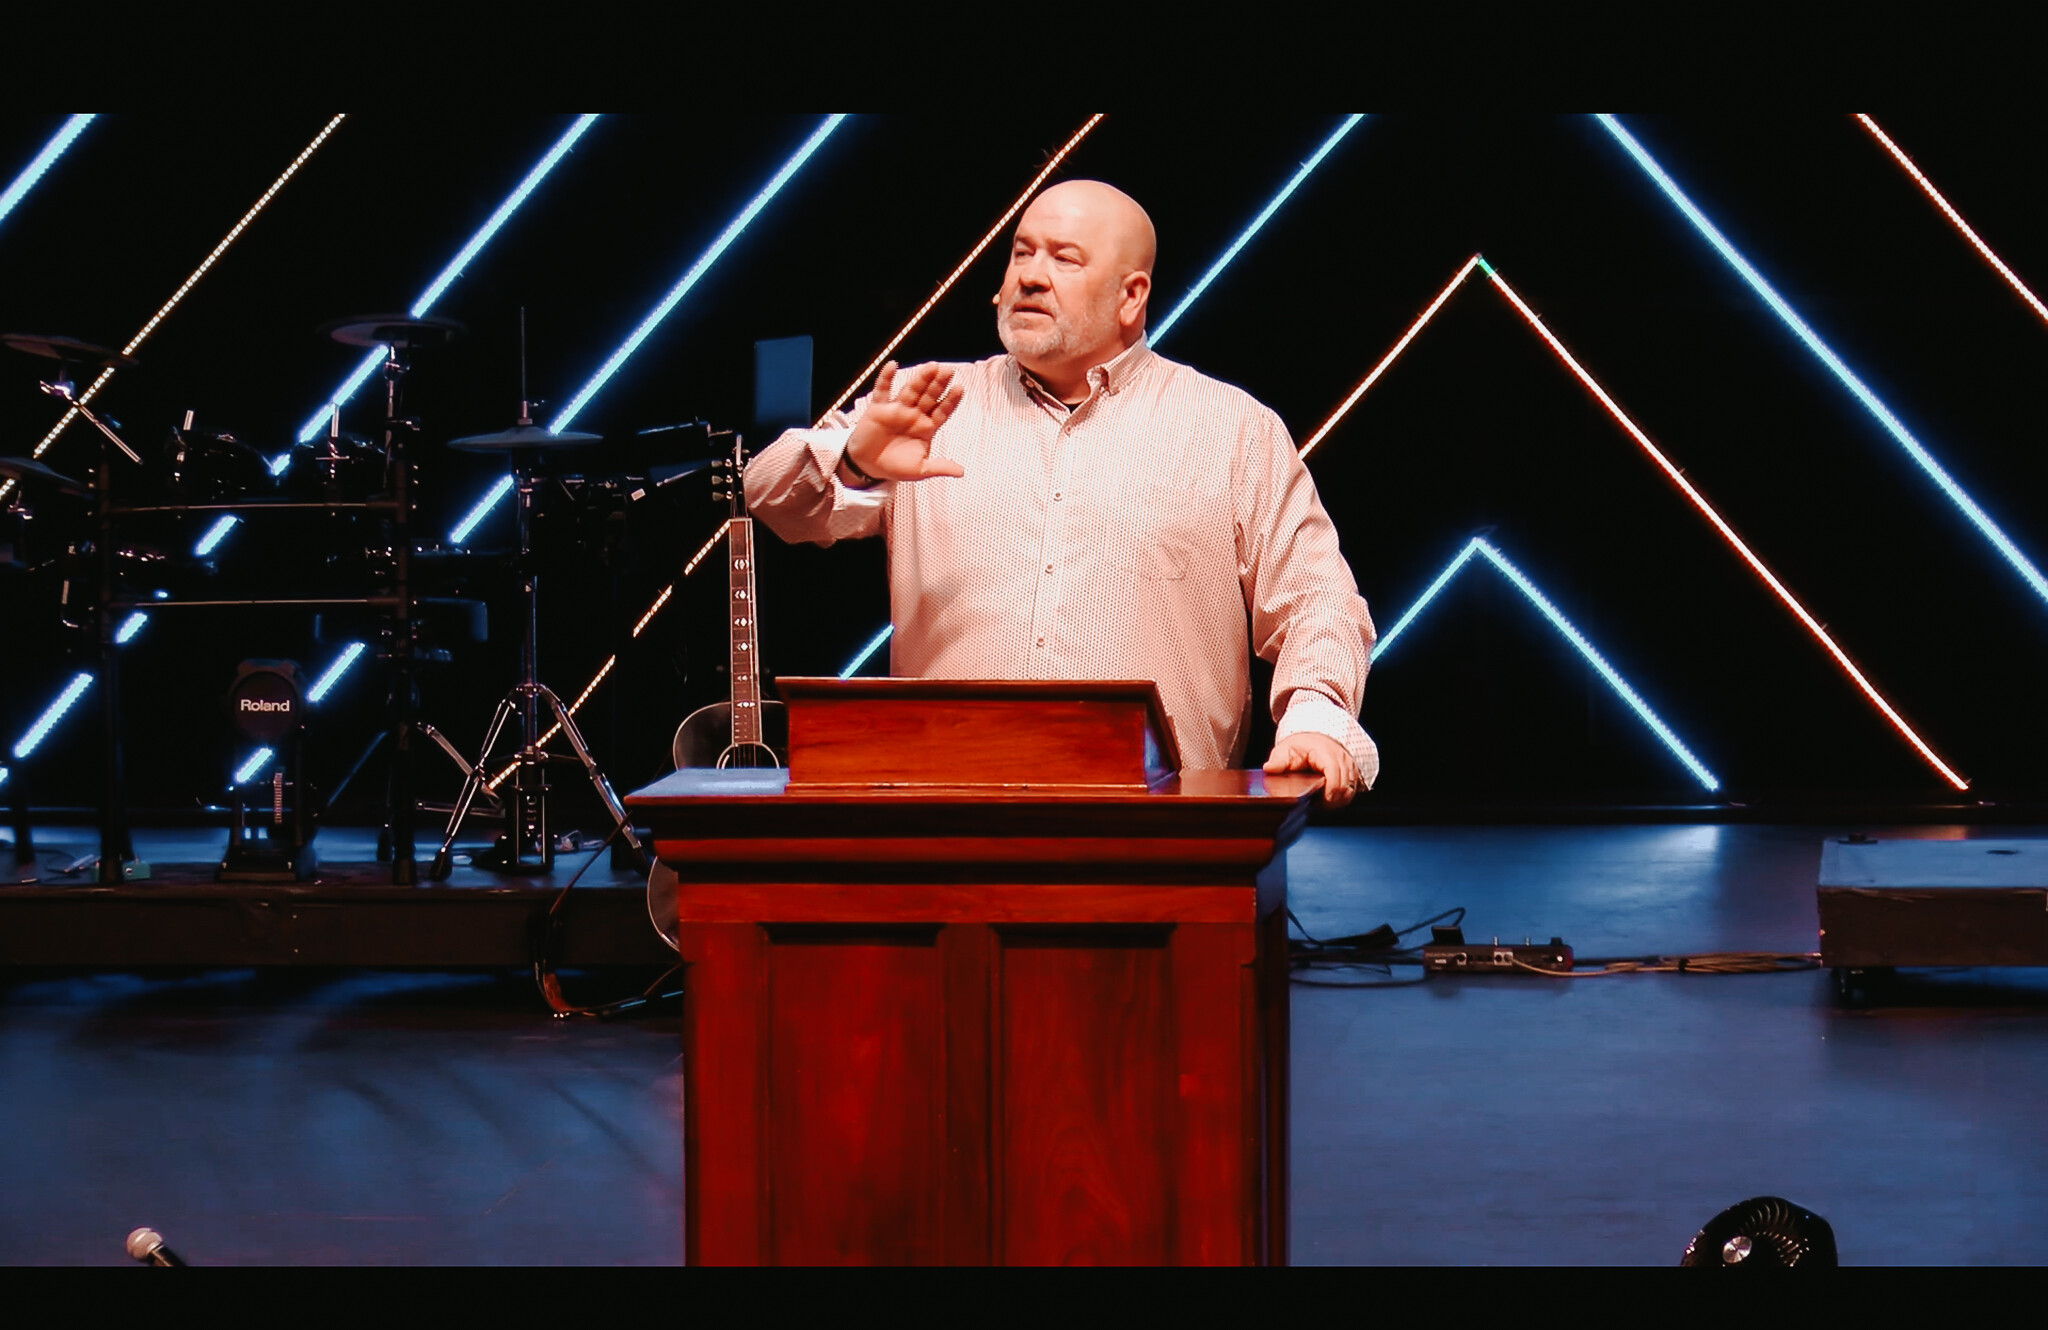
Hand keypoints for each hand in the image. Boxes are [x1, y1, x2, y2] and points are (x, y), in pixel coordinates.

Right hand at [843, 361, 965, 482]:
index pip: (942, 411)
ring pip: (910, 391)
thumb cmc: (896, 467)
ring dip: (920, 379)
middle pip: (929, 396)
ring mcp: (897, 410)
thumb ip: (940, 468)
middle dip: (938, 384)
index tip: (960, 388)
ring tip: (931, 366)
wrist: (868, 466)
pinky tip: (892, 365)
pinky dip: (886, 378)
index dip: (950, 400)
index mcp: (926, 427)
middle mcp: (914, 415)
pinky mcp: (878, 408)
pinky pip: (882, 391)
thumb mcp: (920, 470)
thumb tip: (961, 472)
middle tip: (948, 371)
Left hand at [1263, 732, 1360, 808]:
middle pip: (1344, 783)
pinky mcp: (1352, 772)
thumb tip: (1268, 768)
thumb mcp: (1284, 751)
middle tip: (1317, 806)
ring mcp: (1348, 764)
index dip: (1331, 788)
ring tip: (1322, 804)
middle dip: (1332, 799)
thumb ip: (1278, 762)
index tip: (1324, 801)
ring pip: (1350, 789)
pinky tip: (1329, 800)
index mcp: (1324, 751)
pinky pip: (1352, 790)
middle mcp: (1340, 756)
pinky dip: (1342, 798)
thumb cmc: (1299, 746)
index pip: (1334, 770)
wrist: (1313, 739)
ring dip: (1337, 800)